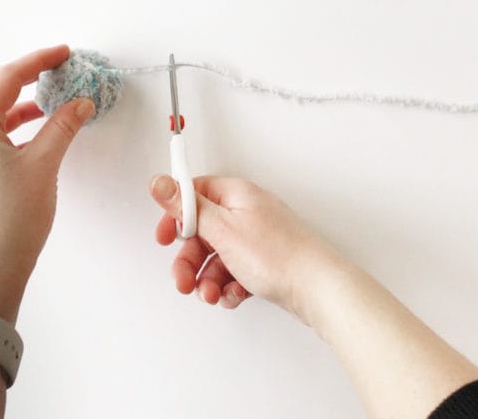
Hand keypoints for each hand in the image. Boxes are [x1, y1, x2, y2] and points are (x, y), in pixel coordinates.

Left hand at [0, 45, 94, 322]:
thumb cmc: (11, 221)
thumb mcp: (44, 166)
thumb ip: (63, 127)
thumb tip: (80, 103)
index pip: (6, 79)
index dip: (38, 61)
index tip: (63, 54)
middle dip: (23, 82)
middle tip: (55, 75)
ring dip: (16, 109)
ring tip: (50, 109)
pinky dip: (7, 132)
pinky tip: (32, 141)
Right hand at [149, 175, 345, 324]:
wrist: (317, 287)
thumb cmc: (278, 255)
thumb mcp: (222, 229)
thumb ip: (188, 208)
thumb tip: (161, 183)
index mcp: (236, 195)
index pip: (195, 194)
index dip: (176, 216)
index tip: (165, 237)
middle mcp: (247, 213)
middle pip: (202, 232)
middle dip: (190, 261)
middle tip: (185, 281)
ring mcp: (256, 239)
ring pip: (216, 258)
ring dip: (208, 280)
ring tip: (213, 295)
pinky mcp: (263, 262)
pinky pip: (234, 273)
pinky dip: (229, 287)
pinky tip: (235, 295)